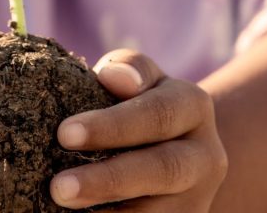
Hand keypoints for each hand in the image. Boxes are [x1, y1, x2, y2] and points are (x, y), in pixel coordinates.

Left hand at [50, 49, 227, 211]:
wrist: (177, 142)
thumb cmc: (139, 97)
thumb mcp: (138, 74)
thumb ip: (128, 68)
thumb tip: (115, 78)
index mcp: (193, 105)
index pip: (155, 114)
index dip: (111, 126)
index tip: (64, 134)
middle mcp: (206, 154)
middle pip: (162, 170)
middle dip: (108, 180)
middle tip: (59, 187)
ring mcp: (201, 196)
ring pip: (159, 212)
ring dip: (110, 212)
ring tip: (64, 207)